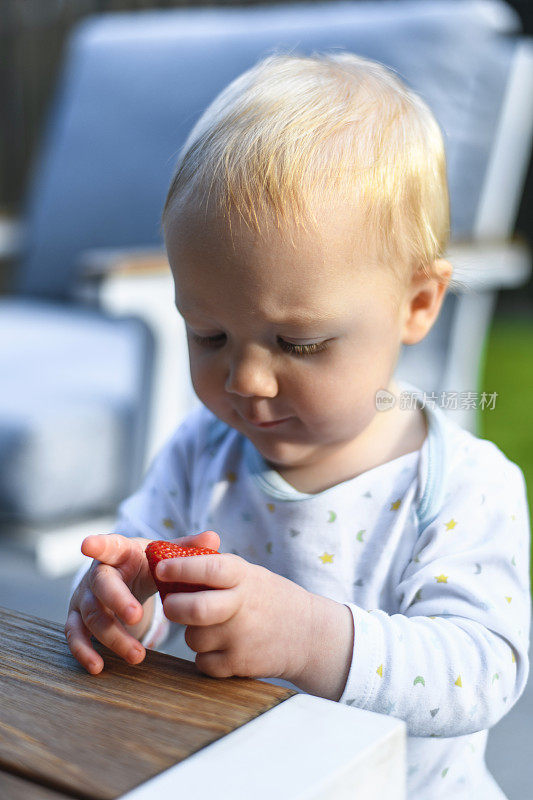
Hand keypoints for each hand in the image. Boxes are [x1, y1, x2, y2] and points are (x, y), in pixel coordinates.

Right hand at [65, 530, 219, 674]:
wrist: (126, 579)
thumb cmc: (148, 566)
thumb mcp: (164, 556)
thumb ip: (187, 548)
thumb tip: (213, 538)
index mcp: (121, 553)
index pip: (109, 545)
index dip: (98, 545)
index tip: (87, 544)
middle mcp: (98, 573)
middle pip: (102, 584)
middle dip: (117, 600)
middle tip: (137, 616)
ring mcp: (85, 596)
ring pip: (91, 615)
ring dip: (113, 636)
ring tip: (138, 655)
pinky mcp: (78, 618)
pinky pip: (75, 636)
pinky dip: (84, 651)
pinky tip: (98, 667)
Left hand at [158, 553, 312, 682]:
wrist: (309, 634)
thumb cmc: (267, 599)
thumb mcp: (249, 575)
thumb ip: (215, 571)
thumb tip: (167, 562)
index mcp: (243, 577)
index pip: (208, 568)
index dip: (180, 568)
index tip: (161, 568)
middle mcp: (242, 606)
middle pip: (194, 609)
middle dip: (174, 608)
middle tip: (171, 606)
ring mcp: (241, 637)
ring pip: (194, 638)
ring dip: (195, 634)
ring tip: (215, 628)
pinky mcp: (240, 664)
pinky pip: (202, 662)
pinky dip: (206, 658)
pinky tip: (224, 647)